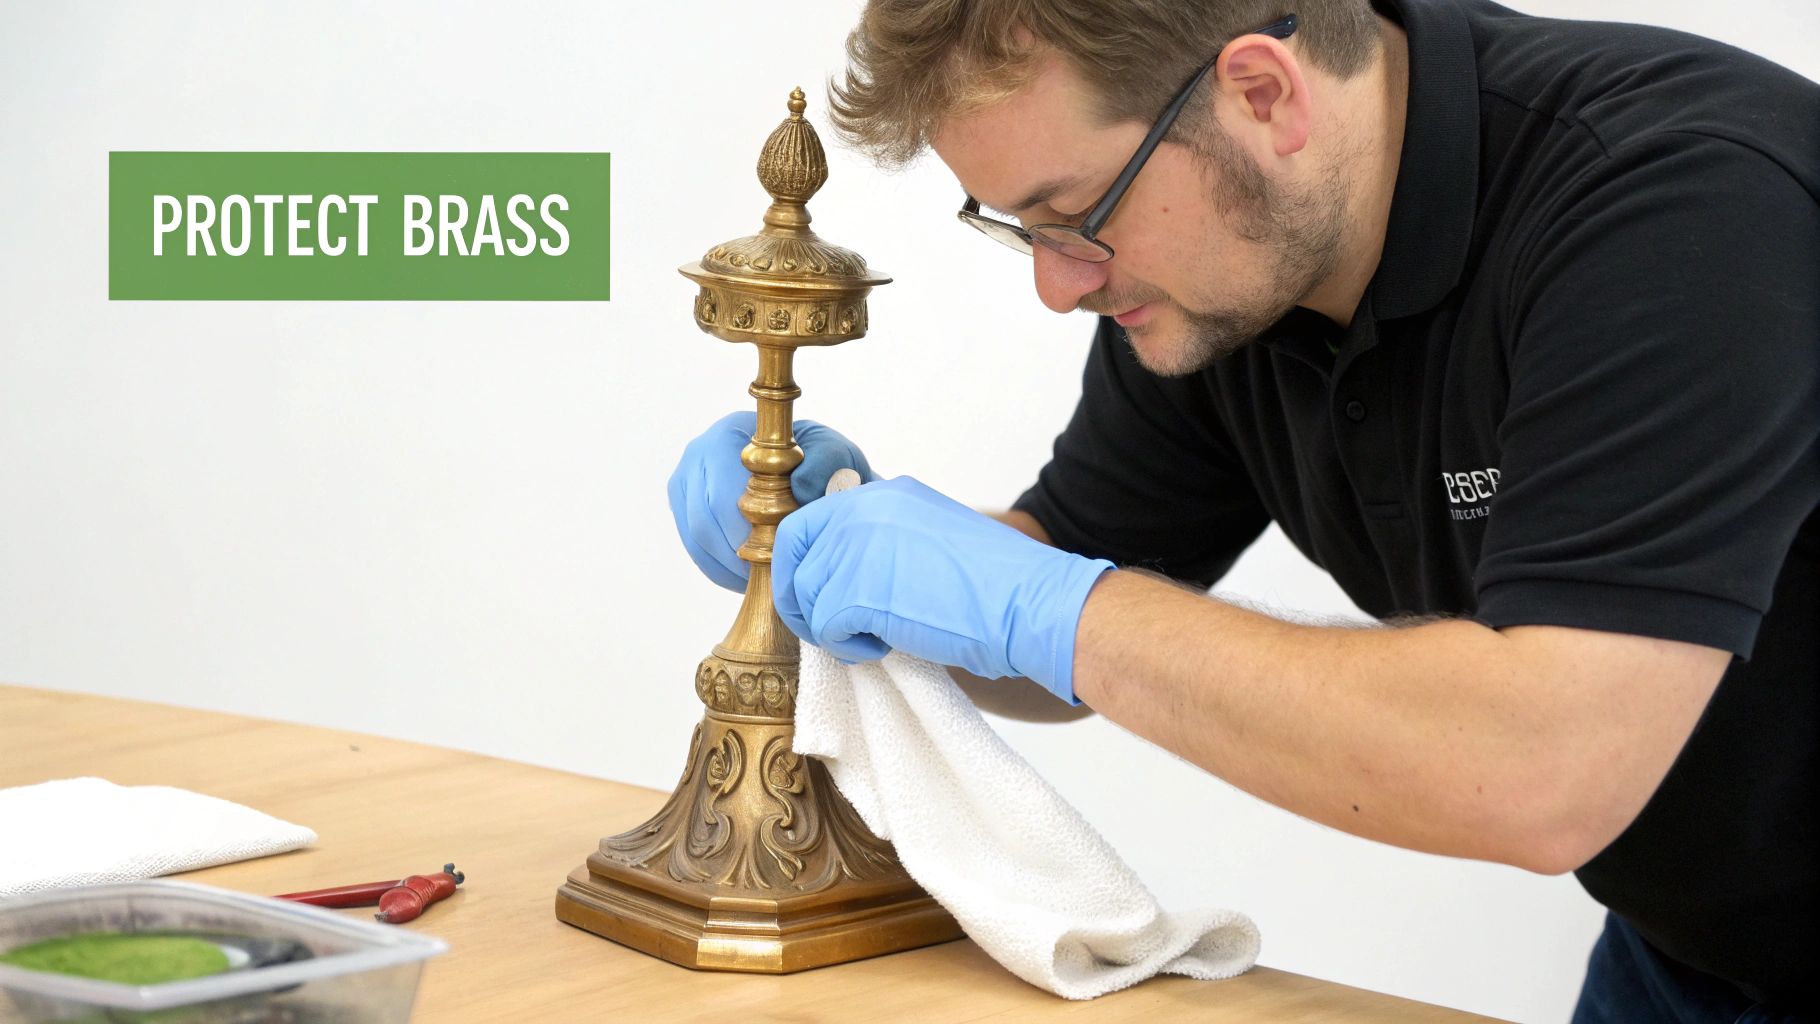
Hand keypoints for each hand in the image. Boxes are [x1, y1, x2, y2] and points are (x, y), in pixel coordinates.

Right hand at [667, 410, 874, 590]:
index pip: (722, 493)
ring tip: (764, 578)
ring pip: (697, 539)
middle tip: (771, 573)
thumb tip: (797, 486)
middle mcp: (698, 453)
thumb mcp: (834, 455)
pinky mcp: (685, 508)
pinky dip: (722, 570)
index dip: (746, 530)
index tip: (776, 550)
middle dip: (738, 554)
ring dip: (729, 567)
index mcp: (729, 433)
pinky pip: (697, 550)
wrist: (811, 470)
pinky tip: (751, 576)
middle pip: (704, 520)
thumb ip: (824, 463)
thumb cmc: (821, 461)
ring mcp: (687, 482)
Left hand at [772, 476, 1113, 702]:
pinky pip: (824, 627)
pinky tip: (884, 648)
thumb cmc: (996, 586)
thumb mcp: (932, 539)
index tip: (817, 596)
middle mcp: (866, 510)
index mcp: (886, 496)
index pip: (809, 521)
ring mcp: (859, 547)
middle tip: (832, 628)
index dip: (804, 564)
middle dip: (804, 598)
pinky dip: (848, 648)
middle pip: (795, 554)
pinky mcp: (859, 590)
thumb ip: (886, 544)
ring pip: (806, 594)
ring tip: (874, 640)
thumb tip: (844, 578)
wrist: (1029, 603)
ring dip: (830, 628)